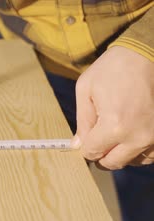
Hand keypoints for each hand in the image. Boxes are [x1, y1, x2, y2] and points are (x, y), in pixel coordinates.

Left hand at [71, 46, 153, 169]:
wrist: (148, 53)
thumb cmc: (113, 68)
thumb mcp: (86, 90)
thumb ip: (82, 121)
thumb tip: (78, 145)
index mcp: (114, 126)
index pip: (92, 152)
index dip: (85, 147)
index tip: (86, 136)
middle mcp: (138, 136)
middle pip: (112, 162)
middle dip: (101, 153)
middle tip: (98, 138)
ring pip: (133, 161)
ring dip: (121, 152)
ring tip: (116, 132)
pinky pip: (150, 154)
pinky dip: (139, 150)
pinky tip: (131, 135)